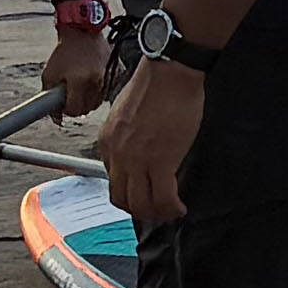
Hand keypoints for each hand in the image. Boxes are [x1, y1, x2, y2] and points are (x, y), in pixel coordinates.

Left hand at [40, 21, 114, 119]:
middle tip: (70, 94)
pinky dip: (99, 90)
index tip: (62, 104)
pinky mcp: (116, 72)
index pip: (74, 110)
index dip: (66, 110)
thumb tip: (56, 118)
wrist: (82, 30)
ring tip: (80, 84)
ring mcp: (108, 77)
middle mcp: (96, 81)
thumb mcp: (49, 73)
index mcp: (79, 81)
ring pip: (98, 102)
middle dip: (77, 106)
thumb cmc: (64, 51)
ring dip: (88, 99)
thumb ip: (48, 97)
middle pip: (87, 109)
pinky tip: (92, 80)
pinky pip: (108, 91)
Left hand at [98, 57, 204, 226]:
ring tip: (170, 211)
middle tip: (156, 210)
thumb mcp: (126, 113)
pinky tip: (180, 207)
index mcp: (107, 141)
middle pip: (121, 199)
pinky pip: (162, 199)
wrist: (170, 73)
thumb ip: (127, 136)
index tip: (144, 194)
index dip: (129, 192)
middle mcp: (117, 154)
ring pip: (140, 205)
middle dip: (139, 210)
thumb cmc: (155, 84)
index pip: (111, 180)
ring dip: (156, 214)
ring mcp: (137, 160)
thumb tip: (140, 151)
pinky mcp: (161, 162)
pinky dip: (171, 209)